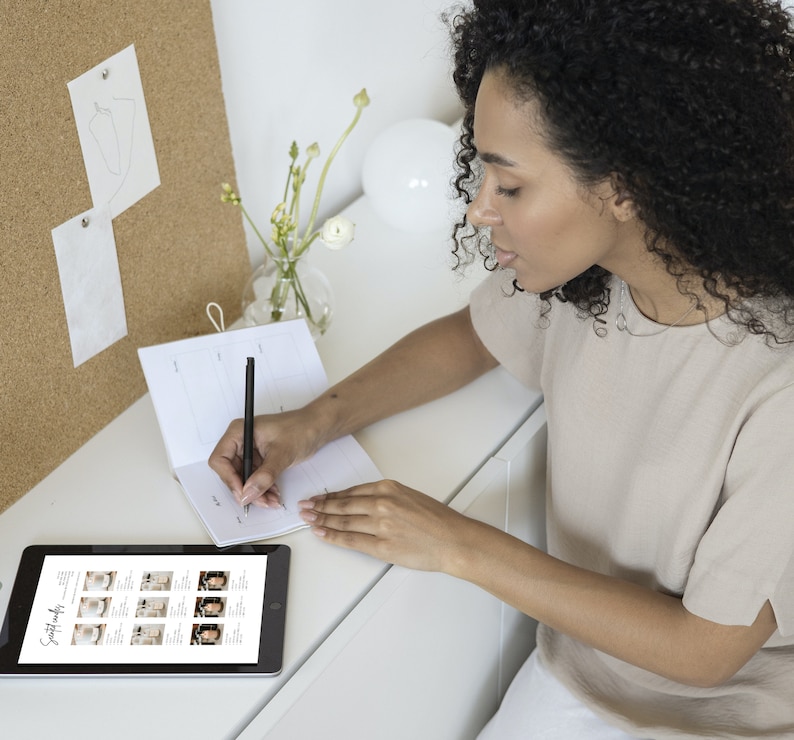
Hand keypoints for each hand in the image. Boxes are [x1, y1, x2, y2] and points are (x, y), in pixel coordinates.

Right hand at [208, 409, 322, 509]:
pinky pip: (254, 479)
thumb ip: (264, 475)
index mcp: (239, 431)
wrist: (316, 427)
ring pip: (243, 479)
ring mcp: (249, 452)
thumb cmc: (300, 429)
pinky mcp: (258, 460)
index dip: (229, 478)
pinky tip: (274, 495)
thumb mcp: (282, 453)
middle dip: (245, 489)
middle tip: (260, 501)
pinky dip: (263, 489)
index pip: (220, 459)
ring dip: (255, 492)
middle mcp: (240, 441)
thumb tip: (248, 494)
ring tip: (271, 501)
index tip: (243, 492)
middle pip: (230, 472)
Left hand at [297, 480, 472, 571]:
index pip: (351, 491)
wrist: (453, 539)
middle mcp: (382, 503)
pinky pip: (350, 540)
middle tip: (305, 507)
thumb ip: (386, 498)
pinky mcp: (382, 546)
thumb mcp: (410, 497)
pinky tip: (321, 534)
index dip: (331, 496)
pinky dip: (332, 537)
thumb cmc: (437, 520)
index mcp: (389, 488)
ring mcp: (380, 525)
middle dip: (319, 506)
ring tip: (308, 520)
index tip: (318, 498)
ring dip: (321, 521)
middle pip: (342, 505)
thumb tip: (363, 504)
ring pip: (342, 522)